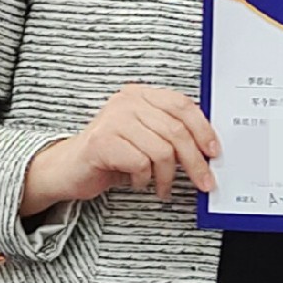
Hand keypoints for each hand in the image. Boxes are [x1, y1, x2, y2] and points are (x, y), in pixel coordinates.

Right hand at [20, 84, 220, 213]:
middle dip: (194, 161)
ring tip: (161, 187)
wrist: (68, 169)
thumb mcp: (144, 138)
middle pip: (176, 130)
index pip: (182, 105)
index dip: (203, 129)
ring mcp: (113, 119)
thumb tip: (207, 150)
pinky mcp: (101, 142)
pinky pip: (140, 163)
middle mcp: (127, 101)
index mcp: (141, 94)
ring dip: (166, 177)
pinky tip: (136, 182)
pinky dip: (143, 179)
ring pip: (161, 150)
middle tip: (203, 182)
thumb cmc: (112, 154)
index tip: (214, 151)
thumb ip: (169, 134)